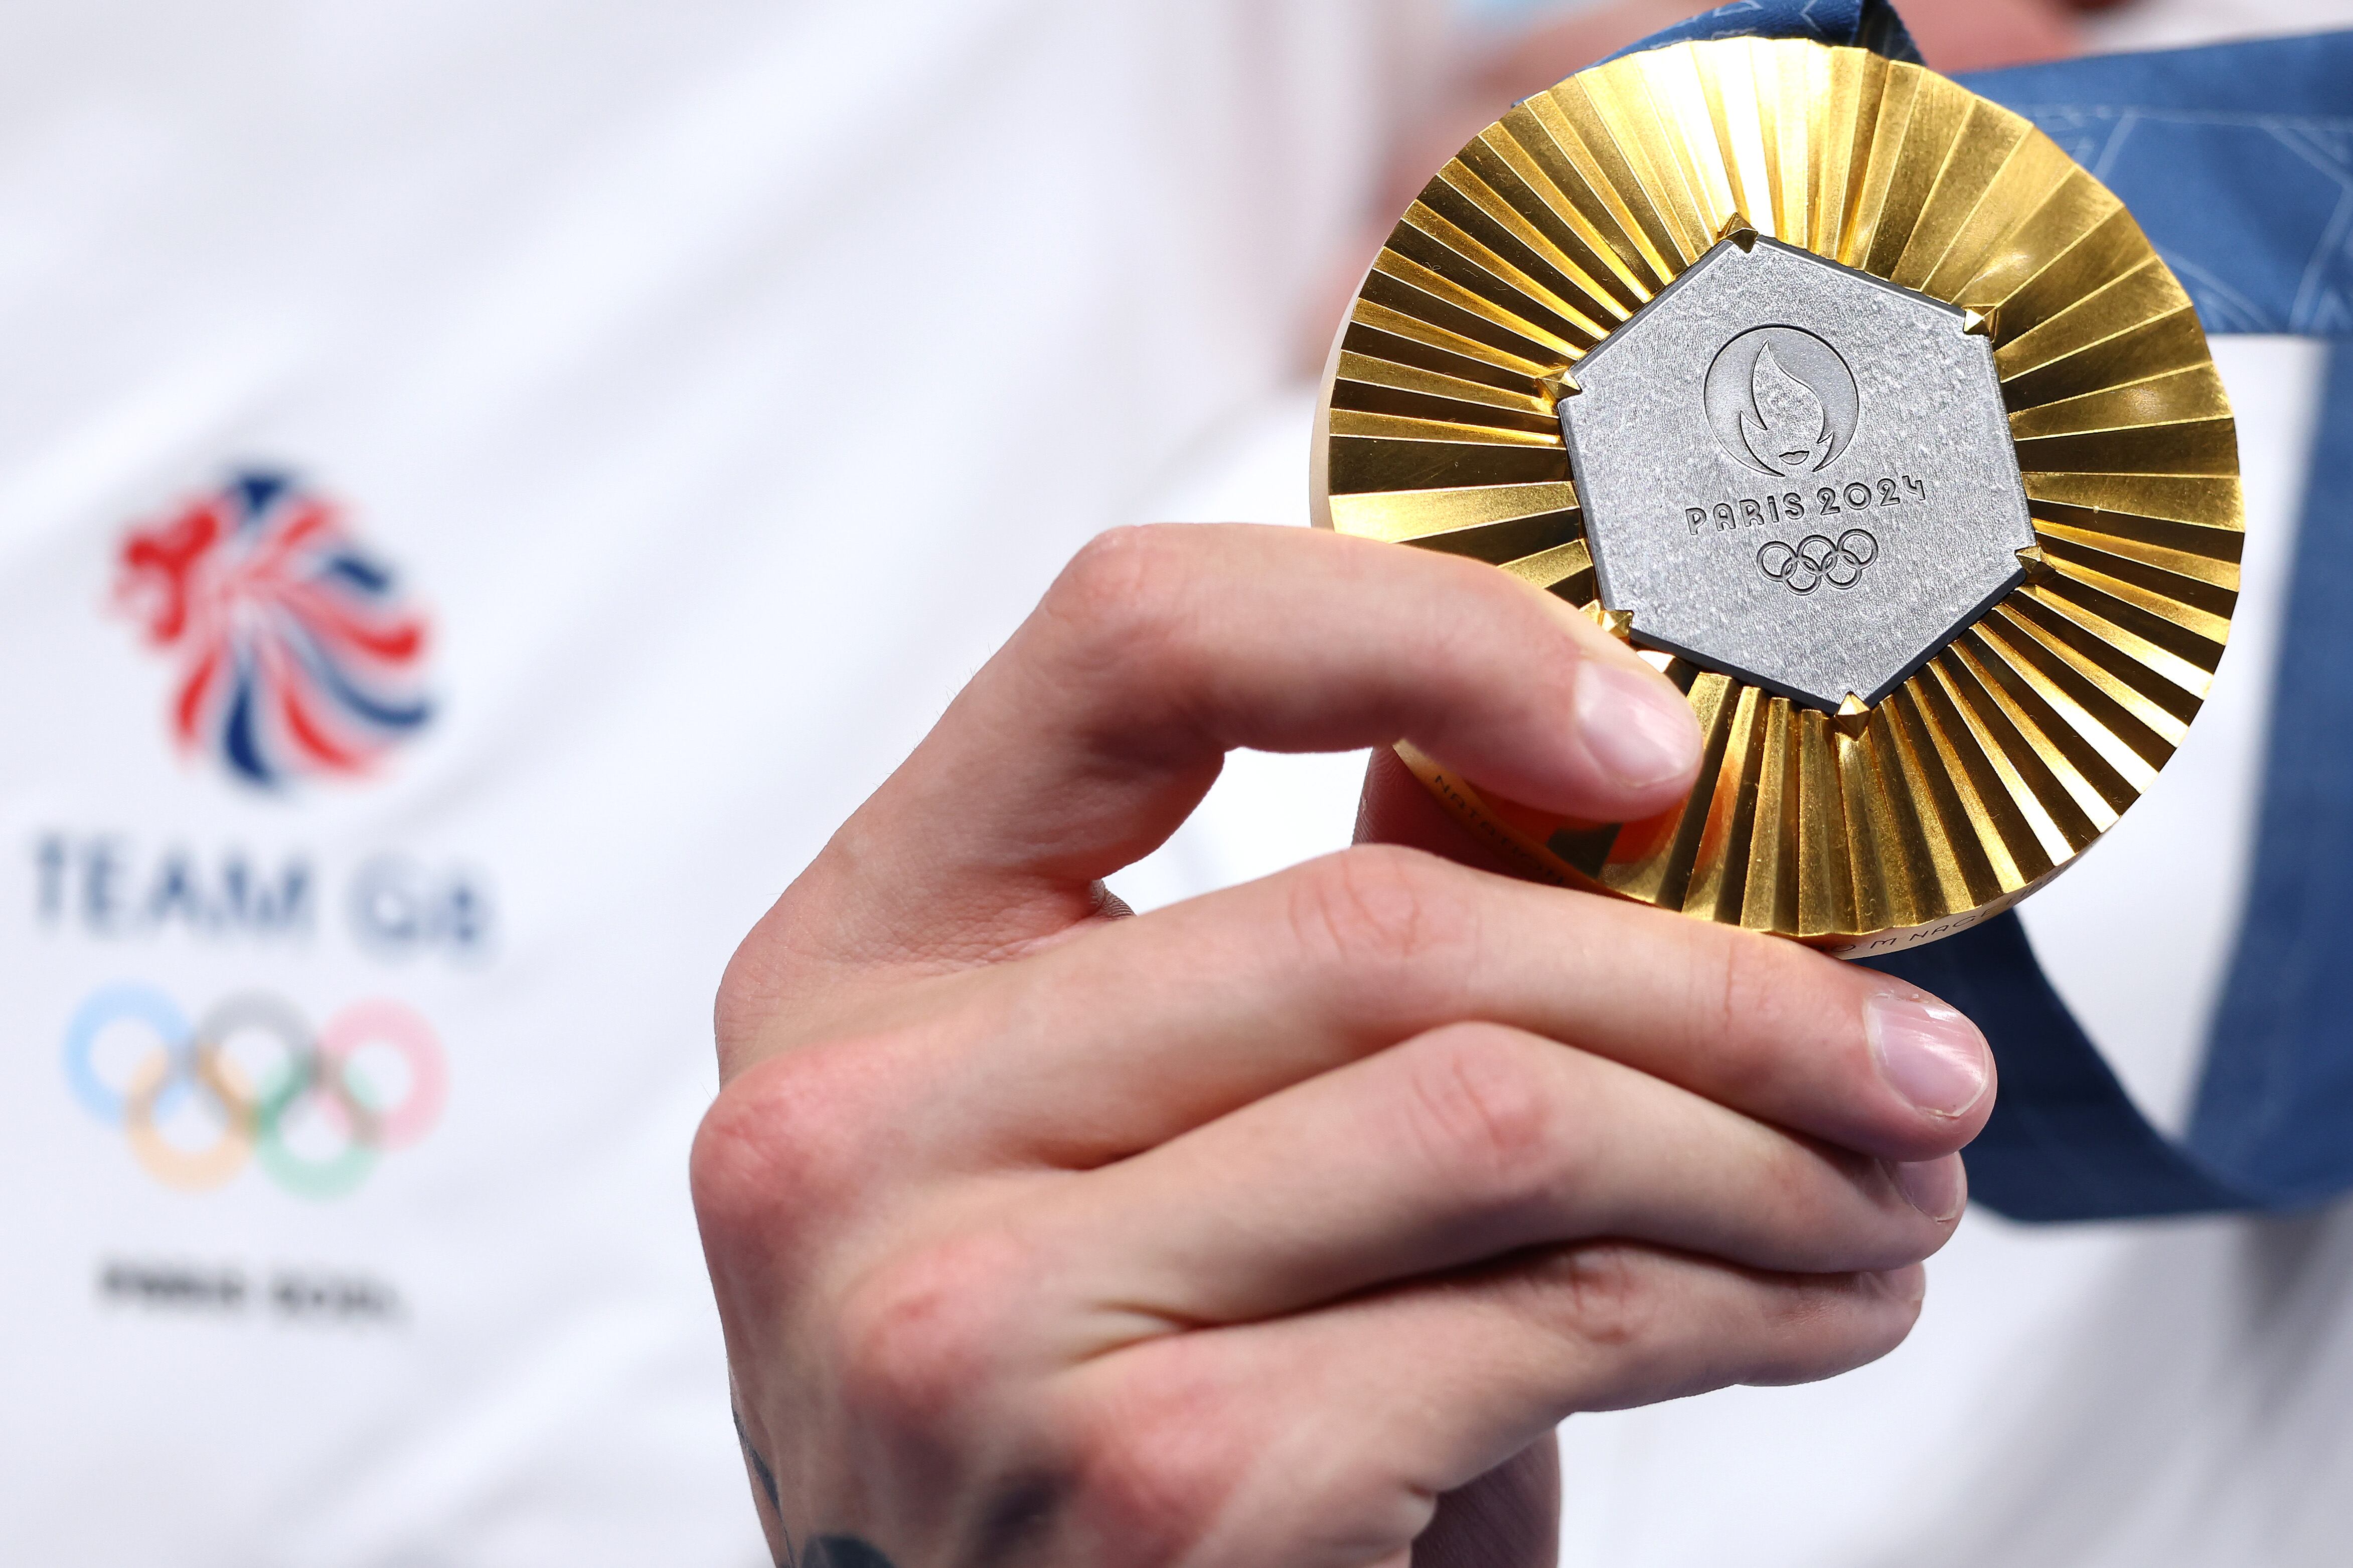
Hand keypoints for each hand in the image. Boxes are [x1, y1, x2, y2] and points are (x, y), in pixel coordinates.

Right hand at [696, 524, 1993, 1567]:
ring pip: (1492, 1111)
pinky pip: (1540, 1320)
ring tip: (1888, 1176)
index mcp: (850, 966)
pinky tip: (1816, 1304)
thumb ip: (1309, 956)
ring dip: (1761, 1148)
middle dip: (1710, 979)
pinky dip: (1739, 1303)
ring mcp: (978, 1317)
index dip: (1423, 633)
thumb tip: (1589, 783)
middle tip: (1899, 1039)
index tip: (1654, 743)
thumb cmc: (1094, 1419)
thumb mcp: (1142, 1150)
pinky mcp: (1156, 1490)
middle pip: (1373, 921)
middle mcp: (856, 1125)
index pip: (1126, 642)